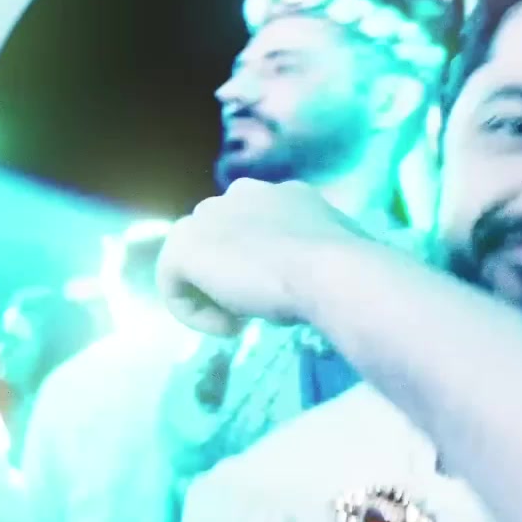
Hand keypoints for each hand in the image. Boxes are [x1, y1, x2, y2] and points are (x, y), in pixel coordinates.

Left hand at [155, 179, 365, 336]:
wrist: (331, 271)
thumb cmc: (347, 265)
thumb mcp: (337, 253)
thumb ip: (316, 254)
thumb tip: (323, 274)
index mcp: (283, 193)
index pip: (255, 225)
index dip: (263, 261)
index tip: (281, 291)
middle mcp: (242, 193)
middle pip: (219, 236)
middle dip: (231, 272)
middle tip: (256, 305)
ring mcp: (209, 215)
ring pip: (193, 258)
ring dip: (211, 293)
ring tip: (239, 320)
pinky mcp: (185, 247)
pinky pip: (174, 285)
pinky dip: (196, 314)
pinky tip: (229, 328)